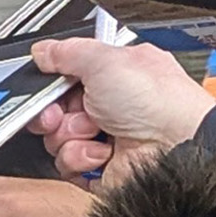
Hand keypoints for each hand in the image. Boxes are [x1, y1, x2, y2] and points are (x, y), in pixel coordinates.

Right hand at [28, 38, 214, 183]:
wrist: (172, 148)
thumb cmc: (156, 101)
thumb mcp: (105, 60)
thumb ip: (68, 51)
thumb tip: (43, 50)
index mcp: (114, 74)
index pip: (68, 76)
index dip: (53, 83)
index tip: (48, 86)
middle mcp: (109, 105)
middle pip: (56, 109)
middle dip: (54, 114)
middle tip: (63, 113)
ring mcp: (102, 137)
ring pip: (57, 139)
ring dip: (71, 136)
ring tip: (95, 131)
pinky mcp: (97, 166)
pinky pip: (67, 163)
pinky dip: (80, 158)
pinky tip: (102, 152)